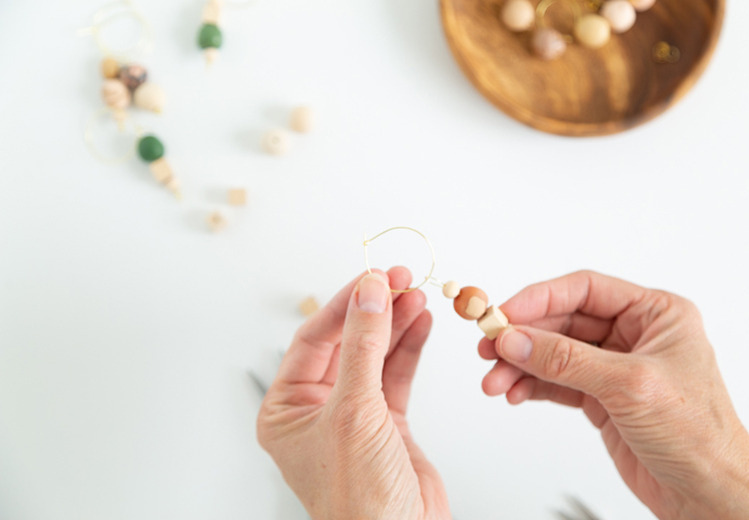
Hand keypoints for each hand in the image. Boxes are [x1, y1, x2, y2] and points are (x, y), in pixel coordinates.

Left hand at [257, 268, 449, 519]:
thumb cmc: (358, 501)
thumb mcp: (354, 412)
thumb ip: (363, 347)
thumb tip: (369, 294)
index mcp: (287, 409)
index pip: (313, 339)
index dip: (345, 304)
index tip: (372, 277)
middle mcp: (317, 409)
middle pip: (346, 342)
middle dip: (374, 310)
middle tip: (399, 279)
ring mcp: (354, 415)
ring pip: (374, 354)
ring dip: (395, 324)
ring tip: (416, 296)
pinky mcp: (387, 422)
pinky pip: (395, 374)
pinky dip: (409, 348)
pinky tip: (420, 323)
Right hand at [479, 271, 748, 519]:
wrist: (707, 495)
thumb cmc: (699, 436)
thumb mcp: (629, 386)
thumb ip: (566, 360)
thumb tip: (517, 339)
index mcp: (656, 314)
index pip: (585, 290)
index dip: (540, 298)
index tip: (504, 313)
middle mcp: (634, 335)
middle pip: (562, 322)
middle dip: (523, 338)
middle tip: (490, 348)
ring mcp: (614, 366)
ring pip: (553, 353)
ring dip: (520, 365)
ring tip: (496, 381)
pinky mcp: (600, 396)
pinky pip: (555, 381)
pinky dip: (531, 386)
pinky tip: (514, 393)